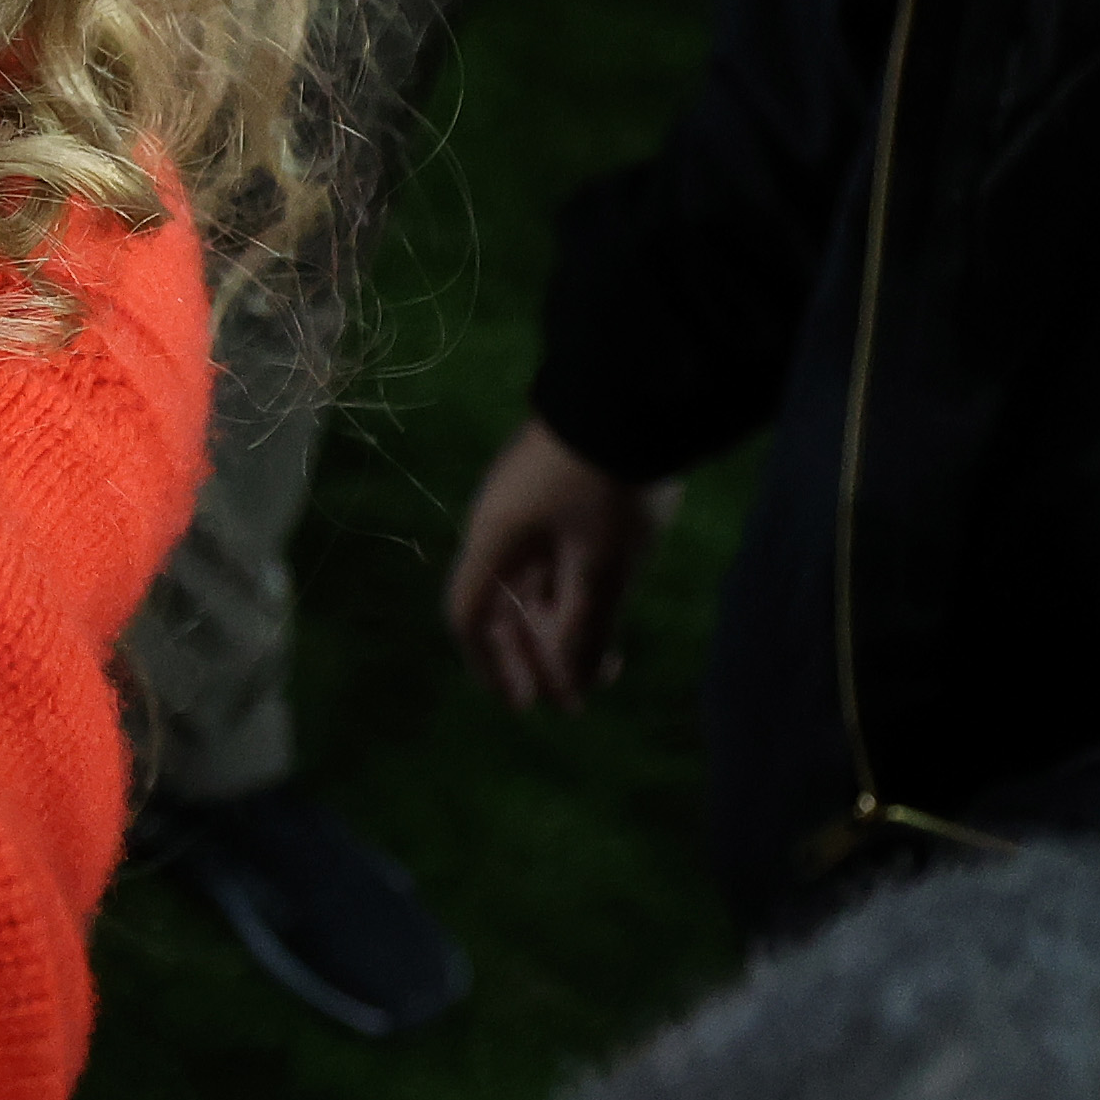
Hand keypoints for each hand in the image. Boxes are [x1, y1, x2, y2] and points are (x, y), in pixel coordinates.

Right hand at [448, 416, 680, 712]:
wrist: (630, 395)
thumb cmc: (607, 487)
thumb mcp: (604, 565)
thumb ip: (584, 630)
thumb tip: (572, 684)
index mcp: (493, 543)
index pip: (469, 617)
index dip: (490, 666)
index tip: (523, 704)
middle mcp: (499, 529)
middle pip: (502, 607)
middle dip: (535, 659)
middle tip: (573, 702)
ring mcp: (527, 509)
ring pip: (533, 587)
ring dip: (560, 632)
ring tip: (604, 668)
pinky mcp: (556, 496)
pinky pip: (553, 562)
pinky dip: (573, 598)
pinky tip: (606, 618)